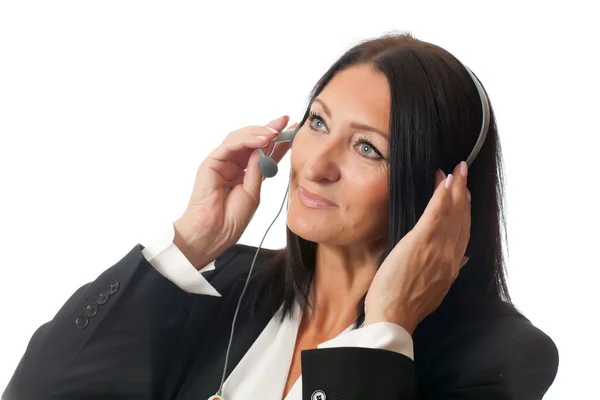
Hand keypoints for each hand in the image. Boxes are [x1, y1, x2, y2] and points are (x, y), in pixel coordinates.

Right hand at [173, 116, 297, 268]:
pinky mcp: (212, 161)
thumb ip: (259, 170)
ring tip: (277, 131)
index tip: (294, 130)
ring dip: (260, 132)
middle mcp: (233, 164)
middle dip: (270, 129)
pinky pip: (231, 144)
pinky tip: (263, 138)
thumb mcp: (254, 192)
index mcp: (245, 173)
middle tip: (287, 121)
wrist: (213, 233)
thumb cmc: (232, 219)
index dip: (279, 141)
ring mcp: (222, 161)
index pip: (264, 152)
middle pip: (252, 140)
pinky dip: (247, 139)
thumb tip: (268, 148)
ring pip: (241, 138)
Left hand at [364, 161, 471, 334]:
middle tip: (464, 173)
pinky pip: (436, 214)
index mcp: (451, 267)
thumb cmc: (405, 305)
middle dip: (463, 194)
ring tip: (457, 170)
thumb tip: (462, 258)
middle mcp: (450, 256)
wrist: (393, 316)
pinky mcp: (421, 243)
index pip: (462, 233)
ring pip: (451, 213)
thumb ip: (447, 272)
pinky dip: (442, 196)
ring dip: (455, 188)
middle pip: (461, 219)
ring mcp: (437, 249)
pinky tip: (444, 180)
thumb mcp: (434, 289)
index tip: (464, 196)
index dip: (464, 212)